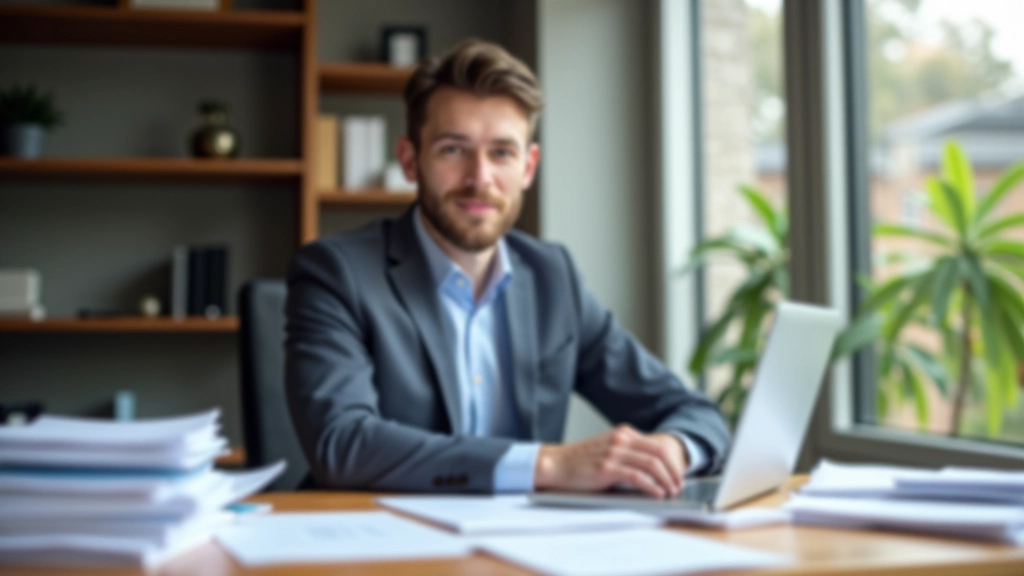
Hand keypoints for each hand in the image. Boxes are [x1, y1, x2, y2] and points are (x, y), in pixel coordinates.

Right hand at [534, 425, 687, 498]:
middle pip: (659, 453)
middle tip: (678, 486)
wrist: (556, 464)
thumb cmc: (581, 461)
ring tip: (670, 492)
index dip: (673, 462)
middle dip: (674, 471)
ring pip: (652, 464)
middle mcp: (621, 439)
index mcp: (623, 433)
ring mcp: (614, 452)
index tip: (678, 476)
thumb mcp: (608, 449)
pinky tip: (657, 494)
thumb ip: (628, 452)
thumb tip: (655, 470)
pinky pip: (637, 476)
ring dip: (666, 480)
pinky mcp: (606, 468)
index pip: (658, 445)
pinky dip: (651, 486)